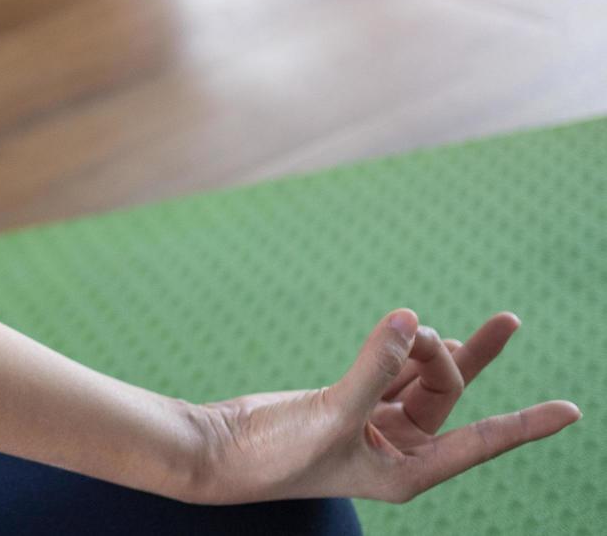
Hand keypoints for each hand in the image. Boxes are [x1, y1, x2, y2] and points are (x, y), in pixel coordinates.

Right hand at [185, 310, 580, 504]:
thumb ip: (376, 365)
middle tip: (442, 329)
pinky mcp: (348, 402)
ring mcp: (374, 424)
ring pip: (423, 377)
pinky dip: (398, 347)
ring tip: (420, 323)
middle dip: (450, 357)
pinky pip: (392, 368)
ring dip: (429, 347)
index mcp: (407, 471)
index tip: (572, 412)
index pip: (481, 441)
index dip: (526, 425)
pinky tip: (403, 331)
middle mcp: (399, 449)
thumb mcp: (333, 412)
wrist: (220, 451)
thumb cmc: (275, 453)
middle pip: (447, 392)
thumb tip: (413, 319)